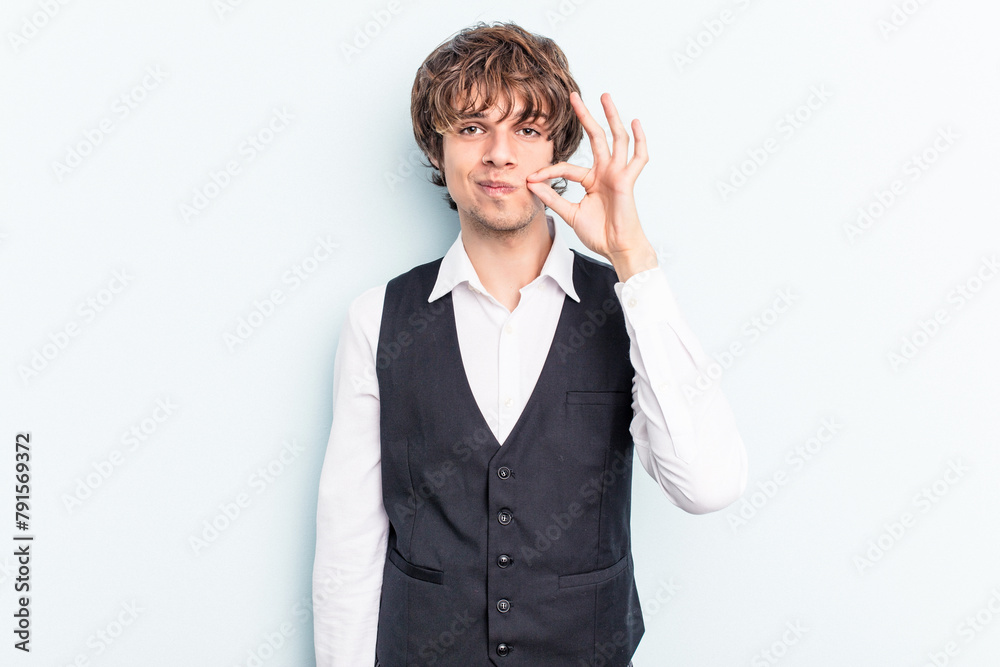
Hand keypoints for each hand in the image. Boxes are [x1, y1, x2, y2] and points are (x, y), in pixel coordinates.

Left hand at [526, 91, 656, 280]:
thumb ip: (552, 198)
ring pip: (616, 139)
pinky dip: (639, 140)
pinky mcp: (627, 181)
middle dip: (585, 116)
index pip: (567, 168)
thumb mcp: (570, 213)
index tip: (530, 179)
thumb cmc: (599, 233)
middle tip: (574, 96)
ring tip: (604, 96)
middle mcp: (606, 172)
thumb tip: (531, 184)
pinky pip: (638, 158)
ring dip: (611, 117)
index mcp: (592, 180)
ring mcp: (617, 174)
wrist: (616, 248)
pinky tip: (635, 122)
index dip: (548, 172)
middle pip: (595, 137)